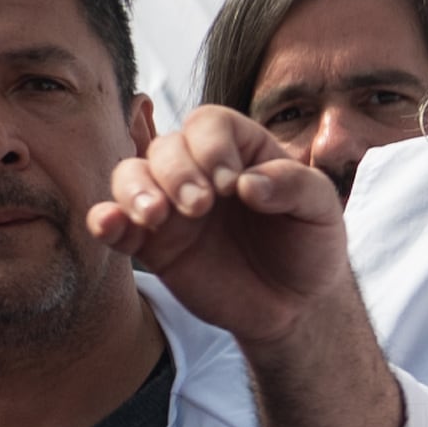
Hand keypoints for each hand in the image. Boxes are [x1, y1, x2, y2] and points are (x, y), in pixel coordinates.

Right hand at [87, 105, 355, 349]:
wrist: (295, 303)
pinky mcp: (153, 243)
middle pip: (166, 146)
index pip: (210, 123)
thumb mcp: (322, 211)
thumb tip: (248, 183)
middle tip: (200, 207)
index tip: (230, 184)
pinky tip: (109, 225)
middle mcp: (200, 170)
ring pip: (130, 175)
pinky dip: (105, 219)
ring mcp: (172, 205)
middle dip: (177, 172)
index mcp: (241, 150)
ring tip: (156, 217)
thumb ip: (296, 186)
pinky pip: (115, 222)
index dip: (212, 146)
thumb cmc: (310, 245)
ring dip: (135, 190)